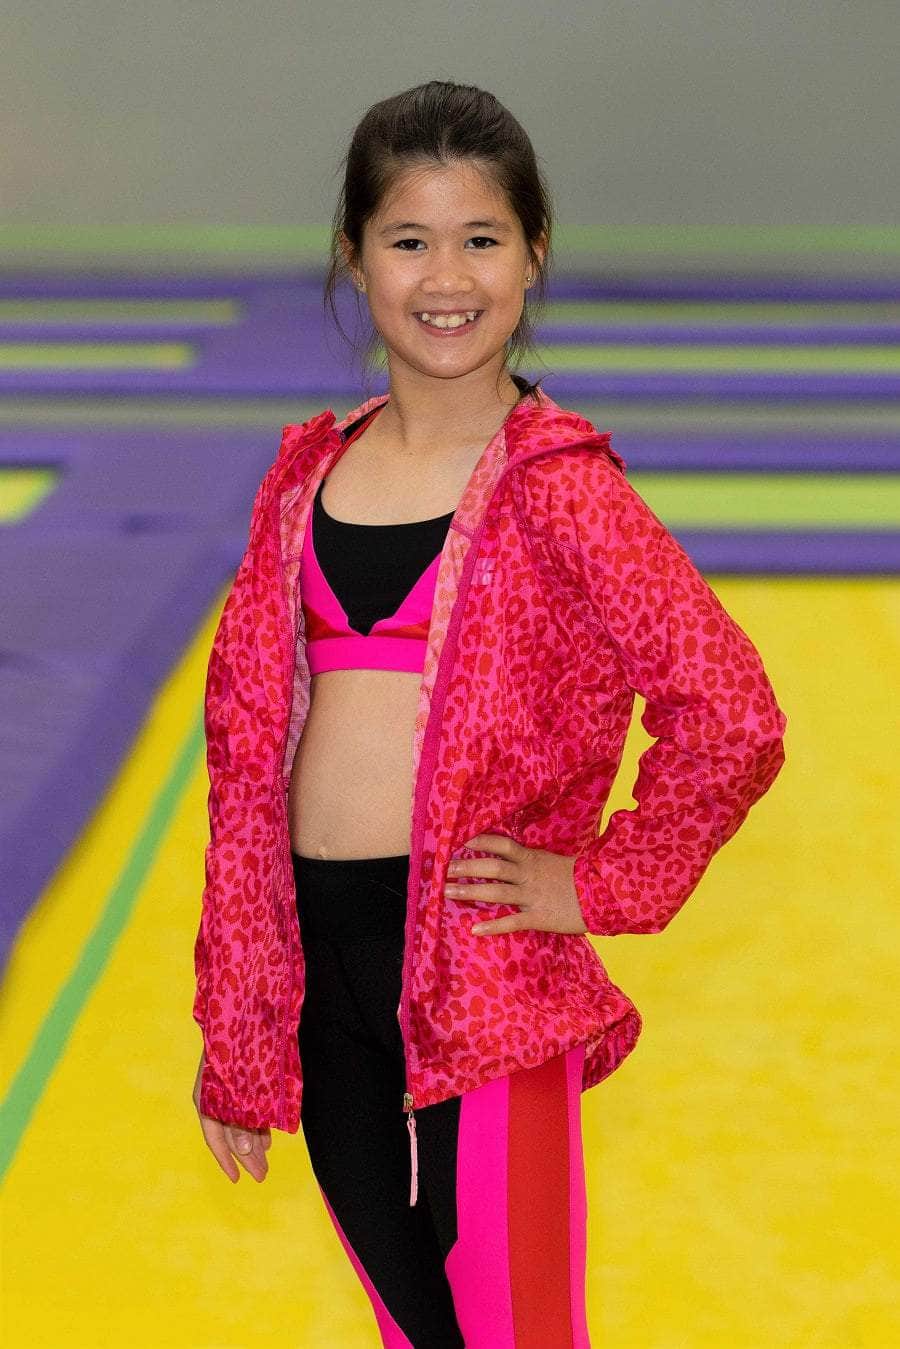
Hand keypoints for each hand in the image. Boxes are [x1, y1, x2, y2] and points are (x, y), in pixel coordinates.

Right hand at [193, 1050, 270, 1182]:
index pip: (214, 1136)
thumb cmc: (239, 1043)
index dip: (226, 1159)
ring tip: (267, 1158)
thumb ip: (242, 1120)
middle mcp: (216, 1092)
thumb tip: (245, 1153)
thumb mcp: (242, 1088)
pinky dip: (258, 1122)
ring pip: (240, 1119)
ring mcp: (229, 1083)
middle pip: (230, 1131)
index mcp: (208, 1095)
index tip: (237, 1179)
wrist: (243, 1001)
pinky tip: (268, 1136)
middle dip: (246, 1155)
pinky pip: (248, 1106)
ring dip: (254, 1140)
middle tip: (263, 1175)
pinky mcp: (242, 1076)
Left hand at [443, 833, 587, 936]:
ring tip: (447, 892)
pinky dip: (492, 926)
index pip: (501, 845)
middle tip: (444, 868)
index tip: (460, 841)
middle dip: (466, 867)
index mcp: (532, 859)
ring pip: (496, 892)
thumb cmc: (579, 877)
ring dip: (470, 891)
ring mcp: (532, 896)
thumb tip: (511, 859)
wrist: (603, 894)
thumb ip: (533, 862)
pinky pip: (511, 921)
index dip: (480, 841)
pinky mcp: (538, 917)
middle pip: (492, 867)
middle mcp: (528, 874)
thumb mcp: (554, 862)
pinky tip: (475, 929)